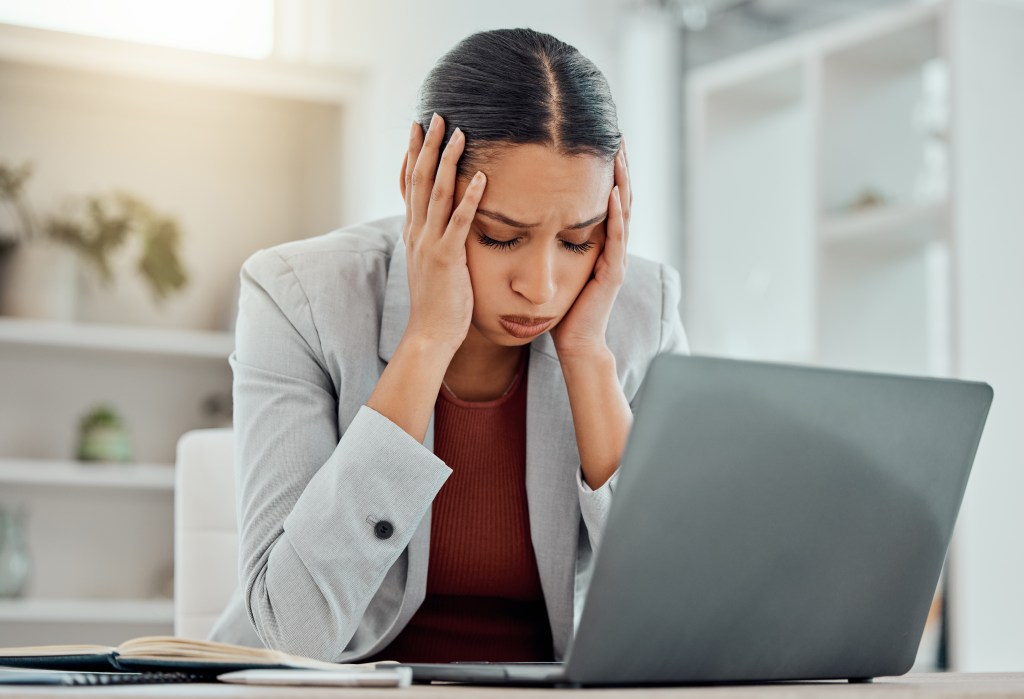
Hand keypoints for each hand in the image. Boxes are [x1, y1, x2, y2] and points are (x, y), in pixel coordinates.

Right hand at [399, 113, 486, 354]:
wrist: (429, 335)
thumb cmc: (438, 304)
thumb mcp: (433, 266)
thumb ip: (437, 242)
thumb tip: (444, 226)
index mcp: (414, 233)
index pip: (409, 185)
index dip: (413, 155)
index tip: (418, 128)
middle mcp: (416, 233)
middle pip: (419, 179)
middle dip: (428, 145)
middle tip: (438, 115)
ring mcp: (429, 244)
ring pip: (436, 192)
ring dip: (447, 160)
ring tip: (459, 132)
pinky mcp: (446, 258)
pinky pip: (458, 222)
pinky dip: (470, 197)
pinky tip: (482, 176)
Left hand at [550, 139, 631, 361]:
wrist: (575, 345)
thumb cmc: (562, 310)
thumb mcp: (556, 268)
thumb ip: (552, 245)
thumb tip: (528, 221)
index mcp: (600, 244)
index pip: (605, 199)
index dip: (604, 172)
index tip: (597, 142)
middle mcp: (612, 247)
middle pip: (620, 198)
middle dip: (619, 167)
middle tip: (616, 136)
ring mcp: (616, 259)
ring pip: (623, 212)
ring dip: (622, 182)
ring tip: (619, 154)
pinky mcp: (612, 273)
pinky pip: (616, 239)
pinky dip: (616, 215)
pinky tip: (612, 193)